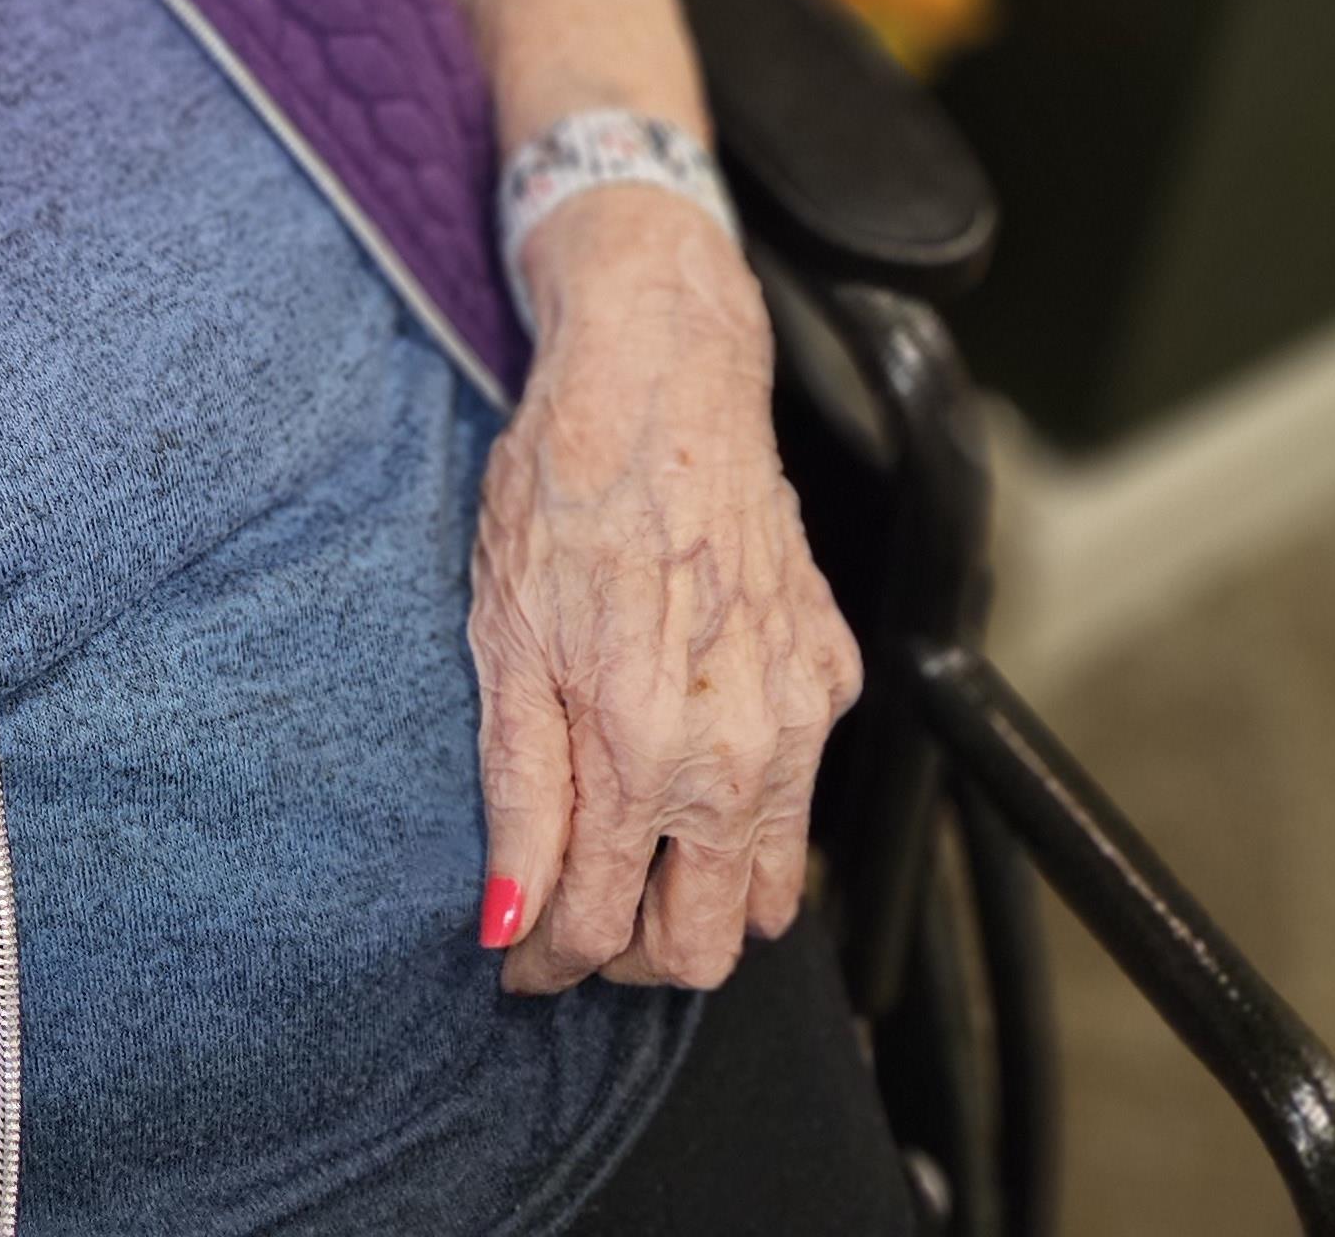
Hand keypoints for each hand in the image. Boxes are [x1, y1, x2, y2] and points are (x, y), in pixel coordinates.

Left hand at [466, 187, 859, 993]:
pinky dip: (745, 817)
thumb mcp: (503, 633)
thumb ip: (518, 792)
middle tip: (572, 914)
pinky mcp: (832, 674)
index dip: (547, 958)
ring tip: (627, 858)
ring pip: (768, 893)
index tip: (515, 953)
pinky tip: (687, 767)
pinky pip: (799, 798)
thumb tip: (508, 918)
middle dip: (631, 959)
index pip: (603, 926)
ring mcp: (801, 714)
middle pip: (707, 948)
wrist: (661, 375)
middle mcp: (742, 748)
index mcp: (645, 742)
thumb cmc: (565, 487)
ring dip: (699, 904)